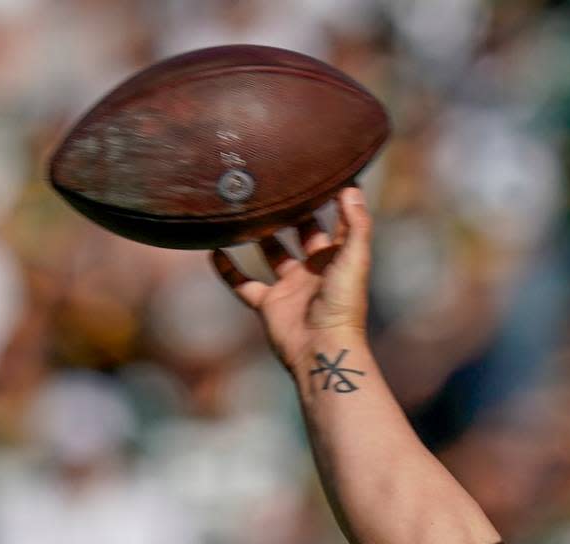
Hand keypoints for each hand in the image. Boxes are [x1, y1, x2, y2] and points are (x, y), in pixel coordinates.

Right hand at [210, 186, 371, 369]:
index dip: (335, 199)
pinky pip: (244, 284)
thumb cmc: (343, 304)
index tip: (323, 170)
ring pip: (271, 253)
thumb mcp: (355, 258)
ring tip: (242, 207)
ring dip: (258, 235)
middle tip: (273, 182)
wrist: (322, 348)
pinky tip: (213, 249)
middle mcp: (315, 269)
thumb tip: (351, 187)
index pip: (339, 221)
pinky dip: (228, 270)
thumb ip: (355, 224)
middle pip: (302, 232)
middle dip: (292, 211)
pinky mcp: (269, 304)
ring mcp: (291, 286)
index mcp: (339, 257)